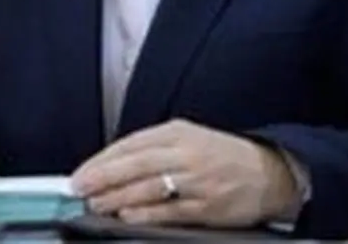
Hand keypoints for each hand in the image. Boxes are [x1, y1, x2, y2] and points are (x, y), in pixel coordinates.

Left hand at [70, 119, 299, 227]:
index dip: (101, 160)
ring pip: (149, 187)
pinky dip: (146, 214)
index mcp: (177, 132)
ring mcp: (198, 180)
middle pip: (135, 164)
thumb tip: (108, 166)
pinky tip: (127, 216)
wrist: (269, 172)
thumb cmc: (220, 156)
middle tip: (79, 187)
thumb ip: (151, 150)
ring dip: (117, 197)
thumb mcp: (187, 139)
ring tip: (96, 203)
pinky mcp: (208, 206)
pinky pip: (170, 210)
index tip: (80, 173)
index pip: (130, 144)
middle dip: (102, 177)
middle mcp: (186, 153)